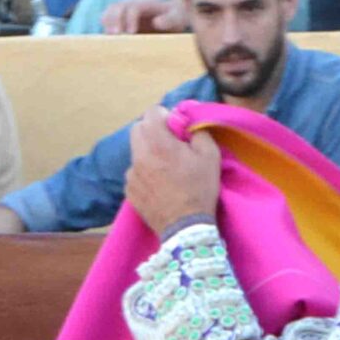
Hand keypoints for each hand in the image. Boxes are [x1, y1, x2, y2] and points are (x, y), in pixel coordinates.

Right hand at [101, 0, 185, 33]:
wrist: (170, 21)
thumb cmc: (175, 20)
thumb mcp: (178, 18)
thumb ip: (170, 19)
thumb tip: (156, 22)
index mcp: (147, 3)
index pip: (134, 7)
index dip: (130, 18)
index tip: (131, 33)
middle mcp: (134, 3)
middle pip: (118, 6)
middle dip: (115, 20)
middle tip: (116, 36)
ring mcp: (125, 10)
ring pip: (110, 10)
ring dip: (107, 23)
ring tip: (110, 38)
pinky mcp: (120, 19)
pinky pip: (107, 19)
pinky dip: (106, 27)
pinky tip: (108, 39)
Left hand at [126, 107, 219, 237]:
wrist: (185, 227)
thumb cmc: (199, 189)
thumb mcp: (210, 155)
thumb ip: (198, 131)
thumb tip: (187, 124)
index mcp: (157, 142)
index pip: (152, 112)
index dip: (166, 116)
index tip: (176, 129)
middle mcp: (139, 155)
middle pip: (138, 129)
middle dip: (152, 130)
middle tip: (169, 144)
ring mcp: (131, 174)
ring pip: (136, 152)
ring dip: (148, 152)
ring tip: (164, 167)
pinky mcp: (129, 191)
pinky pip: (134, 173)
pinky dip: (144, 173)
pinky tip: (159, 184)